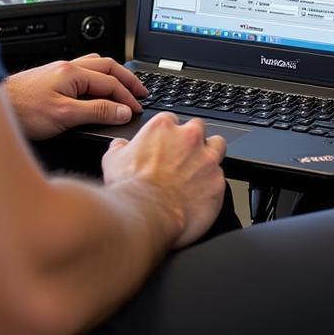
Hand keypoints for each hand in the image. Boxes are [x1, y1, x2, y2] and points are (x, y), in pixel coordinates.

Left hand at [4, 54, 148, 140]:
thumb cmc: (23, 111)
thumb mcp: (65, 115)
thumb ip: (96, 111)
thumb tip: (122, 111)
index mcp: (73, 73)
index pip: (110, 83)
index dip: (127, 98)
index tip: (137, 109)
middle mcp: (67, 67)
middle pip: (107, 66)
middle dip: (127, 78)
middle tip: (141, 91)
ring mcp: (58, 71)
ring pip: (94, 65)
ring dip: (112, 74)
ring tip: (124, 85)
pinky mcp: (51, 79)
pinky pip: (82, 71)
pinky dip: (97, 77)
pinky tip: (95, 87)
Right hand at [102, 113, 226, 248]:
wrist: (144, 214)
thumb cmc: (130, 187)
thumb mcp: (113, 159)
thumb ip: (121, 147)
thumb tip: (120, 145)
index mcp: (163, 127)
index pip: (172, 120)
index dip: (169, 134)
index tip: (166, 145)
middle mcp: (189, 137)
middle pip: (199, 128)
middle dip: (193, 140)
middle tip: (184, 156)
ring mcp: (207, 159)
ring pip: (218, 146)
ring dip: (210, 155)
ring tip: (200, 170)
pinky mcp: (218, 182)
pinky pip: (220, 178)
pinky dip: (212, 185)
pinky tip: (201, 195)